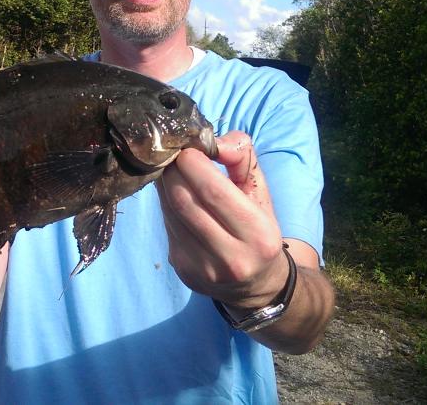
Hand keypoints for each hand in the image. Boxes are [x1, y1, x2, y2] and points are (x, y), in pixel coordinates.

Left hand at [157, 131, 289, 309]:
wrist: (256, 286)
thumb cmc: (259, 229)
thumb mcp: (261, 192)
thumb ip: (243, 159)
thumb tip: (213, 141)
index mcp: (258, 235)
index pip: (214, 192)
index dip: (192, 163)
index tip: (186, 145)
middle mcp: (230, 257)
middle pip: (184, 201)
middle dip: (173, 169)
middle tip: (172, 151)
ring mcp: (202, 267)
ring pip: (171, 212)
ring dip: (166, 184)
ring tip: (171, 167)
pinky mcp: (182, 269)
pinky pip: (168, 225)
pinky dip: (166, 203)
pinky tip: (173, 192)